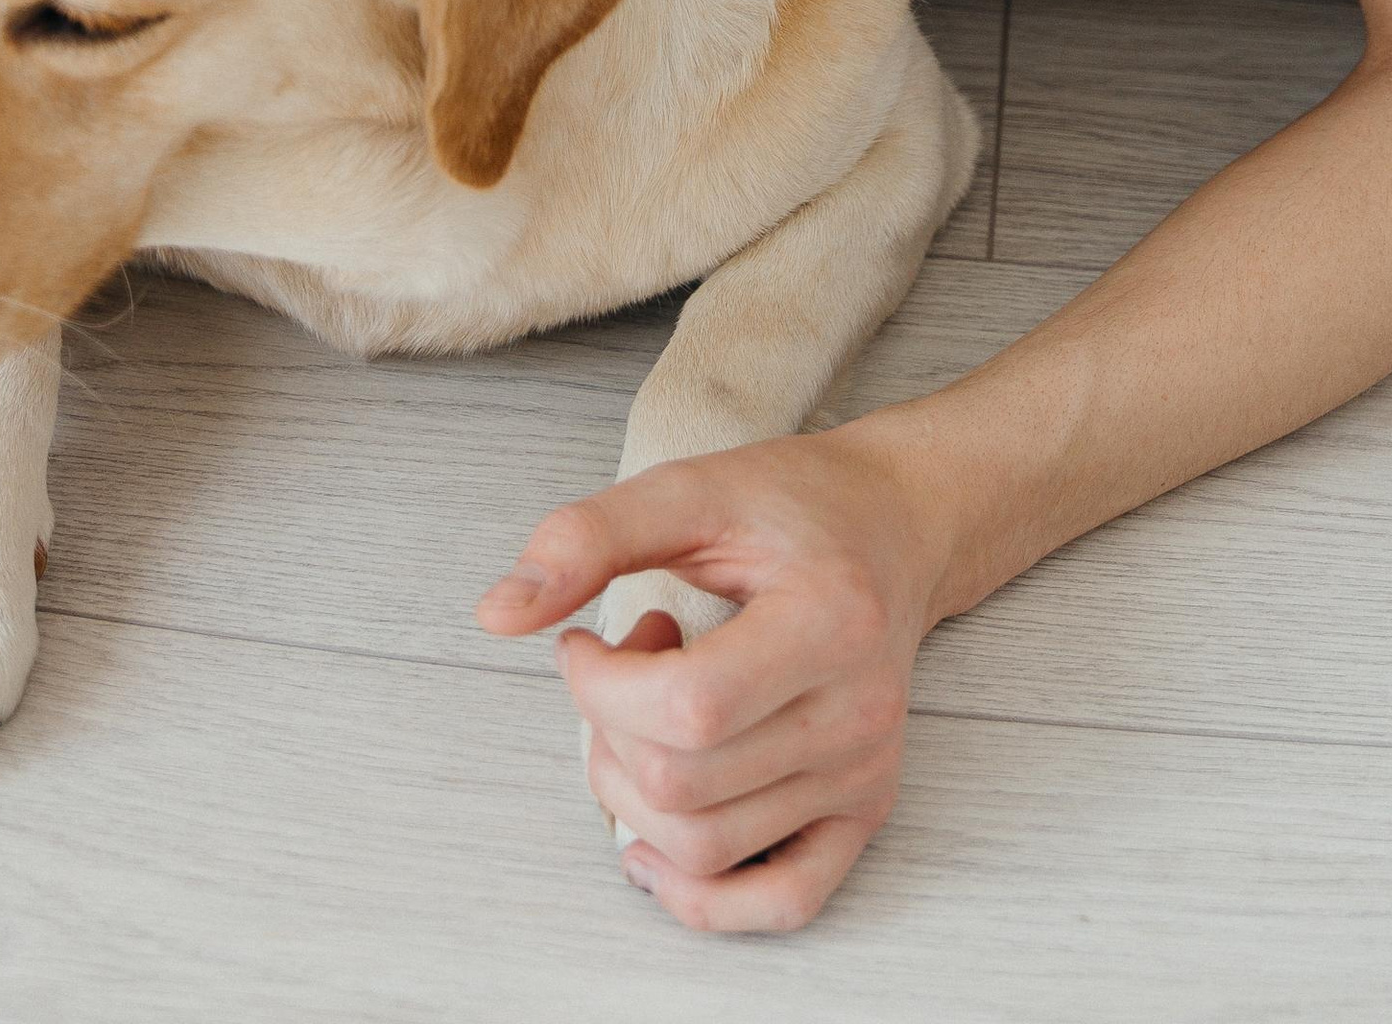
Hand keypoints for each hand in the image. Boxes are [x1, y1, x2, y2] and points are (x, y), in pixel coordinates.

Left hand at [477, 424, 941, 934]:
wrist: (895, 524)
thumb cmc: (795, 504)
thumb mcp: (691, 489)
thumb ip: (589, 538)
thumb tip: (497, 614)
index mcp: (830, 619)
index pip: (687, 709)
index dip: (600, 687)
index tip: (581, 641)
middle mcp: (858, 711)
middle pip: (683, 785)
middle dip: (608, 731)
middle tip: (621, 664)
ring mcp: (865, 771)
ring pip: (707, 848)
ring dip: (635, 792)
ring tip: (654, 713)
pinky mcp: (864, 809)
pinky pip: (783, 901)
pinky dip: (702, 898)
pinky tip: (652, 840)